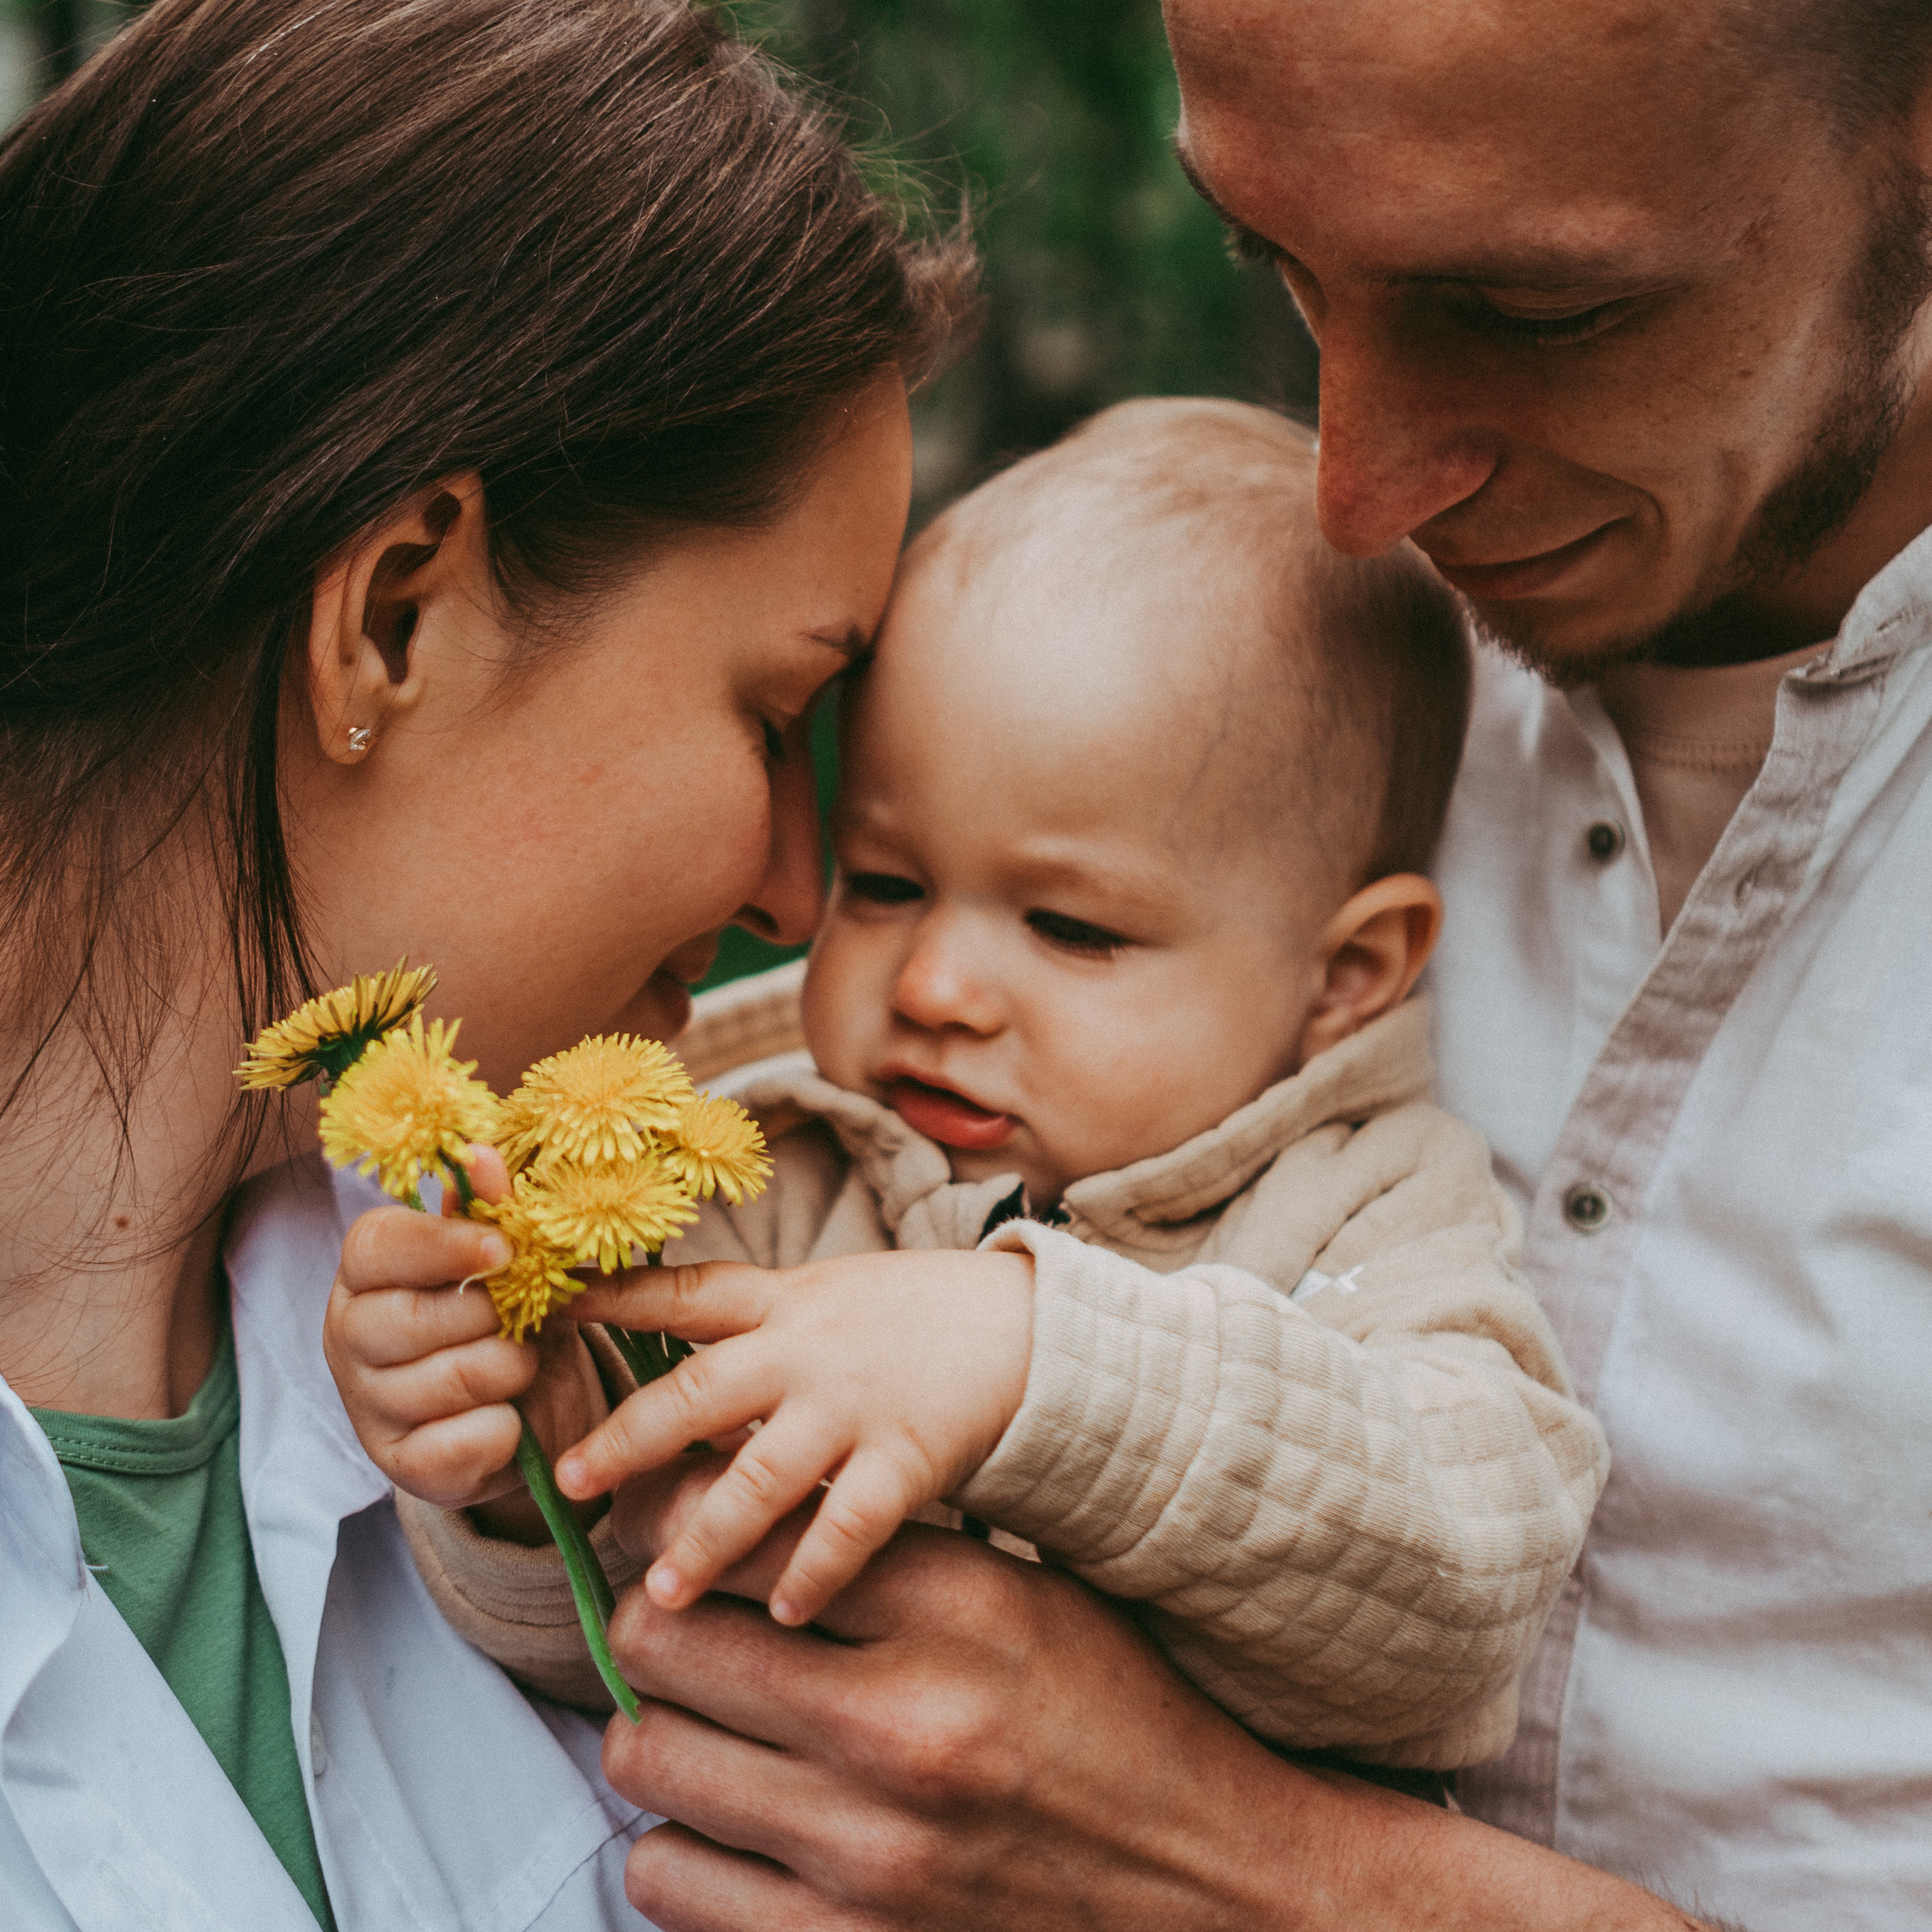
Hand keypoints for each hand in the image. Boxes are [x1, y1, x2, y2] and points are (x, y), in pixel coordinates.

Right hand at [322, 1145, 609, 1540]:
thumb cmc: (504, 1317)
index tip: (502, 1249)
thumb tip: (482, 1154)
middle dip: (492, 1317)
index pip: (376, 1246)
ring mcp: (367, 1407)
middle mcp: (348, 1338)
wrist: (523, 1411)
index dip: (442, 1244)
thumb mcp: (506, 1263)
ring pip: (449, 1380)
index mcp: (366, 1273)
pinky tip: (508, 1418)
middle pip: (414, 1319)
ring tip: (522, 1364)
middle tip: (524, 1317)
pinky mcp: (400, 1467)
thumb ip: (491, 1213)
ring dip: (511, 1369)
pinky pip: (465, 1441)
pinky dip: (506, 1429)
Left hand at [555, 1247, 1032, 1625]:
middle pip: (699, 1392)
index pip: (685, 1292)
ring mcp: (856, 1403)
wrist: (1028, 1324)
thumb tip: (674, 1383)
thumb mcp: (829, 1295)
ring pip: (763, 1475)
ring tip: (663, 1593)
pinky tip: (785, 1614)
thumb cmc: (918, 1315)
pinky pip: (850, 1524)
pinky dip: (815, 1571)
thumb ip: (757, 1331)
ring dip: (709, 1538)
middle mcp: (808, 1348)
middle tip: (570, 1483)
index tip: (550, 1312)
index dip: (614, 1298)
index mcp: (784, 1301)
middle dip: (630, 1439)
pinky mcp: (908, 1454)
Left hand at [597, 1459, 1724, 1931]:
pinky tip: (728, 1825)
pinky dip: (677, 1846)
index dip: (678, 1521)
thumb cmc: (1110, 1714)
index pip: (738, 1529)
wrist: (1209, 1879)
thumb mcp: (1023, 1591)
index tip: (674, 1531)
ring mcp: (868, 1852)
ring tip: (704, 1725)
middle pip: (662, 1639)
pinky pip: (665, 1882)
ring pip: (645, 1759)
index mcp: (958, 1607)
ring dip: (659, 1734)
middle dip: (651, 1622)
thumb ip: (885, 1553)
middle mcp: (904, 1724)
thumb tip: (727, 1517)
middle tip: (675, 1624)